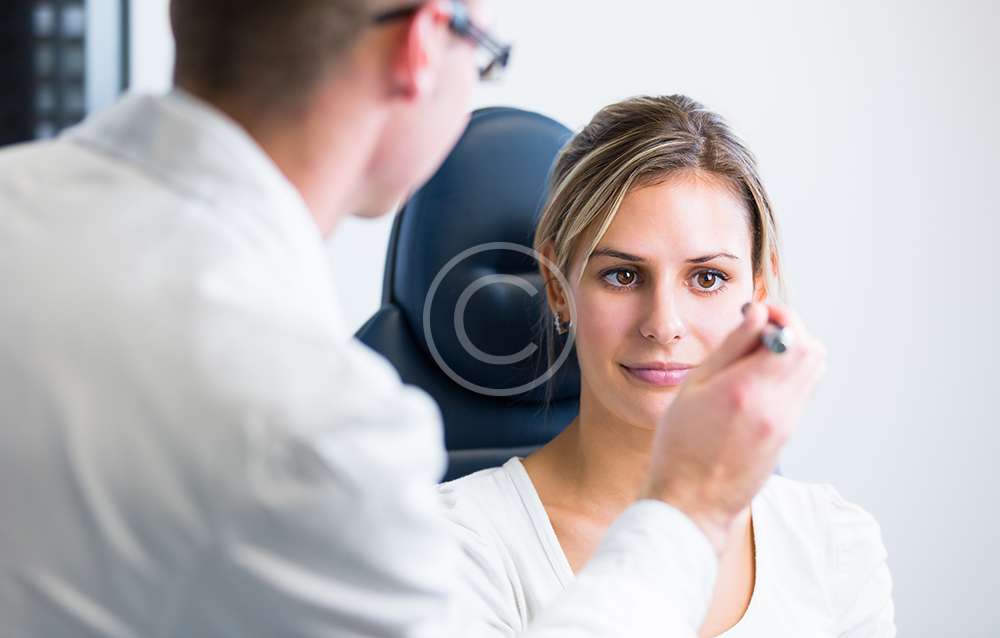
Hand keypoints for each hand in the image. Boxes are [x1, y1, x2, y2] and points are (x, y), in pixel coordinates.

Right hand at [641, 302, 826, 552]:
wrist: (692, 502)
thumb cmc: (680, 444)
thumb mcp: (693, 386)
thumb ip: (730, 347)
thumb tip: (756, 313)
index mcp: (746, 389)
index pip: (790, 335)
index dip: (779, 314)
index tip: (758, 312)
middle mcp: (775, 406)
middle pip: (812, 350)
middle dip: (790, 330)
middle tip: (759, 331)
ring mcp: (786, 423)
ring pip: (813, 370)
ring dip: (792, 353)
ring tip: (757, 357)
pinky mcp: (788, 436)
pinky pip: (802, 392)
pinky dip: (789, 376)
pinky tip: (756, 382)